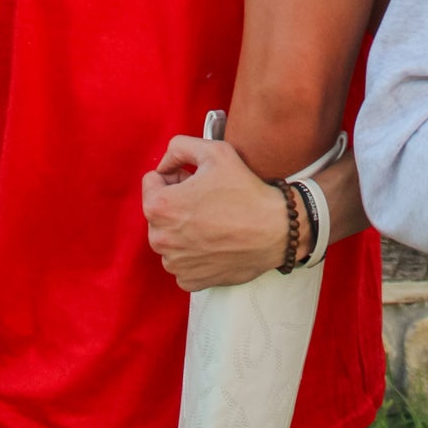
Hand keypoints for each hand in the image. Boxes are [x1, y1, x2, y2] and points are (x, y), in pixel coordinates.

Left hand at [142, 136, 297, 290]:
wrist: (275, 230)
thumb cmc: (245, 191)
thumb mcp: (214, 151)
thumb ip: (179, 147)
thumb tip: (165, 164)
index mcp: (160, 207)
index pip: (151, 182)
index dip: (175, 176)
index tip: (195, 180)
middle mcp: (160, 239)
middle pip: (158, 212)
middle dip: (177, 203)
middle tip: (207, 199)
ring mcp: (174, 263)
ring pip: (169, 237)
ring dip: (184, 228)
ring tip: (213, 221)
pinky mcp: (188, 280)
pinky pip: (182, 261)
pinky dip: (194, 252)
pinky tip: (215, 242)